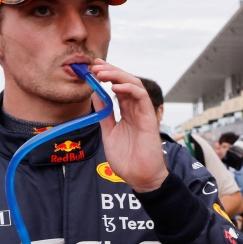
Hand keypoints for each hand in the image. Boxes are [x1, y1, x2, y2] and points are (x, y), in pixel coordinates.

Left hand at [90, 60, 167, 192]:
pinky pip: (142, 97)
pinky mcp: (149, 118)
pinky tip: (116, 86)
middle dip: (110, 70)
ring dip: (118, 75)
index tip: (93, 68)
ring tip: (102, 72)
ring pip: (134, 84)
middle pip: (125, 82)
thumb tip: (96, 95)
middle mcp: (135, 110)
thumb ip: (104, 114)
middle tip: (95, 65)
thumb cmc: (127, 160)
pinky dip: (129, 88)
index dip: (107, 75)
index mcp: (126, 113)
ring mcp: (143, 113)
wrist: (140, 177)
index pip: (118, 87)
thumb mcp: (109, 133)